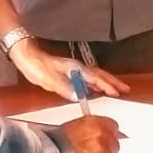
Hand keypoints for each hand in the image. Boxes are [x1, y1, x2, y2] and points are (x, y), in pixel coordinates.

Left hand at [10, 40, 130, 99]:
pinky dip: (96, 82)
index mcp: (75, 68)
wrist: (25, 55)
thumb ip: (64, 88)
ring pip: (95, 75)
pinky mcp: (67, 72)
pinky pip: (87, 77)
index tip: (118, 92)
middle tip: (126, 89)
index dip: (107, 85)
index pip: (95, 78)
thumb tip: (78, 97)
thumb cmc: (36, 66)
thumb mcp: (48, 79)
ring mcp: (73, 69)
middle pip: (99, 75)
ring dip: (106, 82)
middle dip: (113, 82)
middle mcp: (77, 68)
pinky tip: (95, 88)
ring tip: (116, 89)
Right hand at [57, 115, 121, 152]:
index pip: (113, 126)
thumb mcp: (73, 126)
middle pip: (114, 144)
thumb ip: (91, 127)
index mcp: (93, 125)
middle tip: (93, 148)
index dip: (109, 131)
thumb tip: (101, 129)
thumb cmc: (53, 142)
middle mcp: (100, 139)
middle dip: (106, 146)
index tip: (107, 134)